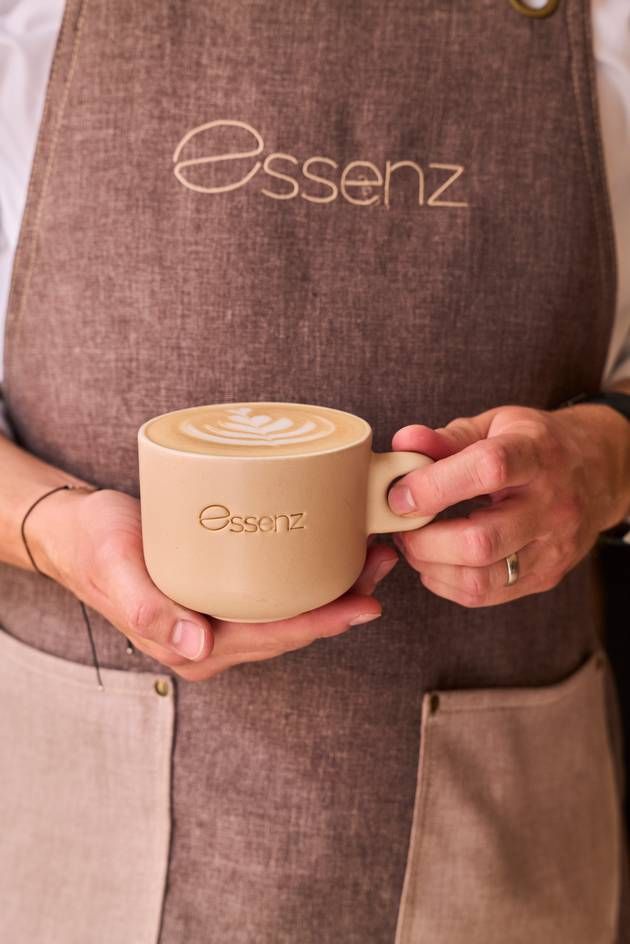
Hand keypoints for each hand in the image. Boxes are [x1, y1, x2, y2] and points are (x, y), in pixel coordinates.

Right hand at [28, 487, 397, 679]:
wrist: (75, 533)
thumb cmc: (95, 546)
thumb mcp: (115, 567)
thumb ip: (148, 607)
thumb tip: (197, 645)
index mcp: (189, 646)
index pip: (270, 638)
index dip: (321, 623)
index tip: (365, 603)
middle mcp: (210, 642)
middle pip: (291, 628)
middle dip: (341, 602)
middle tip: (382, 563)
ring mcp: (217, 623)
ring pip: (289, 614)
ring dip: (332, 590)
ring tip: (371, 557)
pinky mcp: (220, 598)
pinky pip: (275, 597)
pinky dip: (308, 580)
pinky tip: (330, 557)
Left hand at [387, 403, 629, 607]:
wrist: (597, 472)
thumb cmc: (535, 445)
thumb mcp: (496, 425)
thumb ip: (448, 437)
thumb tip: (404, 443)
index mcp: (537, 455)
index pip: (488, 469)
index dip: (434, 486)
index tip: (399, 495)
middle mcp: (551, 505)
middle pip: (480, 541)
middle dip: (424, 539)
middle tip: (401, 525)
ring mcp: (553, 547)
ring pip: (481, 578)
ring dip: (431, 565)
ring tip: (414, 543)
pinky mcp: (547, 576)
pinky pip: (486, 594)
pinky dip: (447, 582)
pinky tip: (436, 560)